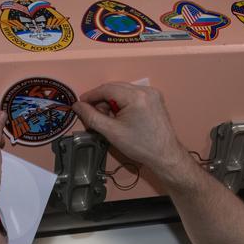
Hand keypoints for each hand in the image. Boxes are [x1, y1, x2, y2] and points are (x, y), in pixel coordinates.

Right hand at [73, 83, 193, 183]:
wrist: (165, 156)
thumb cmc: (141, 146)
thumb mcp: (112, 132)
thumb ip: (92, 117)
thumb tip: (78, 106)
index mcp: (136, 96)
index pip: (107, 88)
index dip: (91, 95)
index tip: (81, 104)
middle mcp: (146, 90)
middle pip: (115, 88)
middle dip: (101, 100)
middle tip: (94, 115)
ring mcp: (153, 94)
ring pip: (124, 91)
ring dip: (112, 102)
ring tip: (109, 119)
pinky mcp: (155, 99)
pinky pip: (133, 95)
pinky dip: (123, 103)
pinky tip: (121, 117)